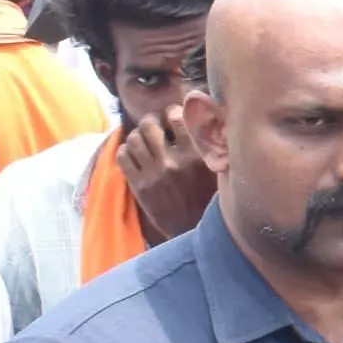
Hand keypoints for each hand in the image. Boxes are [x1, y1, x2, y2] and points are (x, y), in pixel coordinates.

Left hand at [116, 110, 211, 237]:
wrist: (194, 231)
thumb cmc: (211, 199)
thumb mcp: (220, 171)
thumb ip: (214, 147)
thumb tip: (207, 119)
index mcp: (196, 156)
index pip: (176, 117)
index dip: (172, 111)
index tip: (173, 115)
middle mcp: (172, 162)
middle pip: (149, 125)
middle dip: (150, 121)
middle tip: (155, 126)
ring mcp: (152, 175)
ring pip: (133, 139)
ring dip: (138, 135)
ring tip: (144, 140)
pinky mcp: (139, 186)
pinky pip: (122, 157)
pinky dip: (126, 150)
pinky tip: (135, 154)